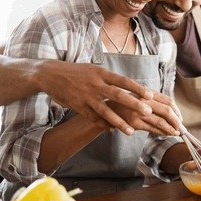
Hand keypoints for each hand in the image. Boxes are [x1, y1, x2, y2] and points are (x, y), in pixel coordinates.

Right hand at [35, 60, 155, 134]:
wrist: (50, 74)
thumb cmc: (76, 72)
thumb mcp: (94, 69)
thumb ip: (110, 78)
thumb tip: (130, 85)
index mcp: (101, 73)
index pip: (124, 81)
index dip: (138, 89)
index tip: (151, 95)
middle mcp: (95, 84)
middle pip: (118, 95)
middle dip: (134, 104)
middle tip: (148, 112)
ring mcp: (86, 96)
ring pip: (105, 111)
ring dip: (119, 122)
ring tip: (131, 131)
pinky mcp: (77, 106)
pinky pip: (93, 118)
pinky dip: (103, 125)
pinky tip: (112, 131)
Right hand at [106, 91, 181, 135]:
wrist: (106, 110)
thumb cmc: (125, 104)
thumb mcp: (139, 98)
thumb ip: (153, 101)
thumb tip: (172, 111)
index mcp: (147, 93)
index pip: (168, 101)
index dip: (177, 111)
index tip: (180, 118)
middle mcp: (144, 101)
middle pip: (167, 110)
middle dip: (177, 121)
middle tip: (183, 128)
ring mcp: (139, 112)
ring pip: (161, 121)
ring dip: (172, 128)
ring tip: (177, 133)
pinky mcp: (134, 123)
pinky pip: (152, 129)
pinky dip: (162, 133)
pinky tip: (167, 134)